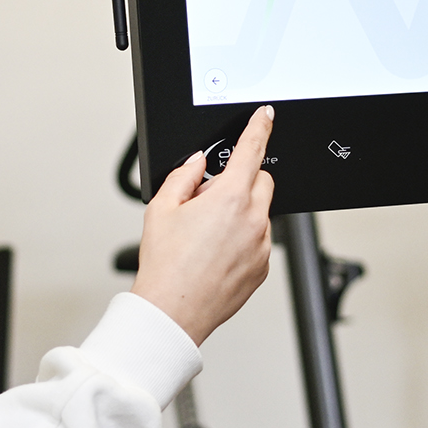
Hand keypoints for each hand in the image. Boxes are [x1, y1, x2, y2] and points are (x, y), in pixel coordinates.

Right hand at [131, 107, 276, 344]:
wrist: (172, 311)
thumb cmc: (165, 266)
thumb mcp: (161, 208)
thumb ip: (183, 176)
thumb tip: (196, 164)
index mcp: (229, 198)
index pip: (252, 150)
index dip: (260, 127)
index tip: (266, 116)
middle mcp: (253, 220)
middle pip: (261, 181)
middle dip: (241, 181)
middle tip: (209, 200)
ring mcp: (261, 245)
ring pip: (261, 212)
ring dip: (242, 212)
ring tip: (207, 235)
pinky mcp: (262, 267)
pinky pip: (259, 239)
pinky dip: (244, 238)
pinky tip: (215, 253)